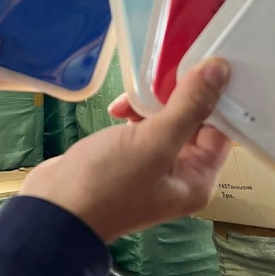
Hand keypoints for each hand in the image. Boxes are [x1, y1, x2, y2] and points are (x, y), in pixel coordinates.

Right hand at [19, 57, 231, 242]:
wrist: (53, 210)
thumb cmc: (108, 183)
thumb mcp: (154, 142)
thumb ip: (190, 105)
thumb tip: (221, 70)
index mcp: (197, 179)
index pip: (220, 129)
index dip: (213, 98)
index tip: (201, 65)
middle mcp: (181, 175)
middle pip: (193, 123)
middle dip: (177, 98)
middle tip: (161, 76)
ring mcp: (153, 167)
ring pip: (165, 121)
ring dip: (150, 104)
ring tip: (129, 99)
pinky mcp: (128, 157)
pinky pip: (142, 127)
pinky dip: (133, 113)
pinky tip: (116, 108)